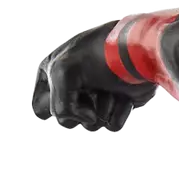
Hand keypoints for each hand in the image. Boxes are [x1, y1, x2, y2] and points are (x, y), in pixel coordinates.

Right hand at [29, 24, 157, 132]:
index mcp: (53, 72)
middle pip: (67, 121)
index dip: (53, 107)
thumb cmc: (97, 55)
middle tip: (92, 88)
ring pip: (91, 126)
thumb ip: (59, 106)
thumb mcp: (62, 73)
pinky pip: (112, 126)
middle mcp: (74, 85)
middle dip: (81, 109)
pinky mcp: (118, 104)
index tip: (66, 92)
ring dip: (103, 109)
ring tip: (111, 89)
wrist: (138, 52)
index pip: (40, 108)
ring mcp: (96, 96)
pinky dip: (120, 114)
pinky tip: (125, 98)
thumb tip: (88, 121)